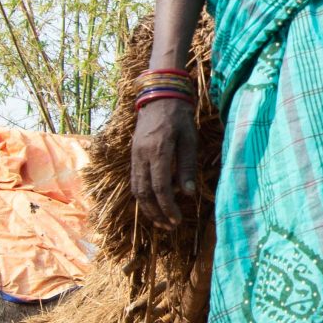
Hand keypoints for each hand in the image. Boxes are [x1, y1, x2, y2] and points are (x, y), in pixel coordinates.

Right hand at [129, 99, 198, 229]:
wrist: (159, 96)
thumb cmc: (180, 117)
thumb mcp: (190, 139)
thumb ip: (188, 167)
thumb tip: (188, 194)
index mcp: (158, 151)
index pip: (160, 187)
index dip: (167, 207)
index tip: (177, 219)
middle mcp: (142, 155)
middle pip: (144, 193)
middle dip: (156, 213)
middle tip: (170, 226)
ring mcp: (134, 155)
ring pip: (136, 189)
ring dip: (147, 208)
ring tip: (161, 221)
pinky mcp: (133, 155)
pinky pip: (135, 180)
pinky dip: (142, 196)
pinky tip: (152, 203)